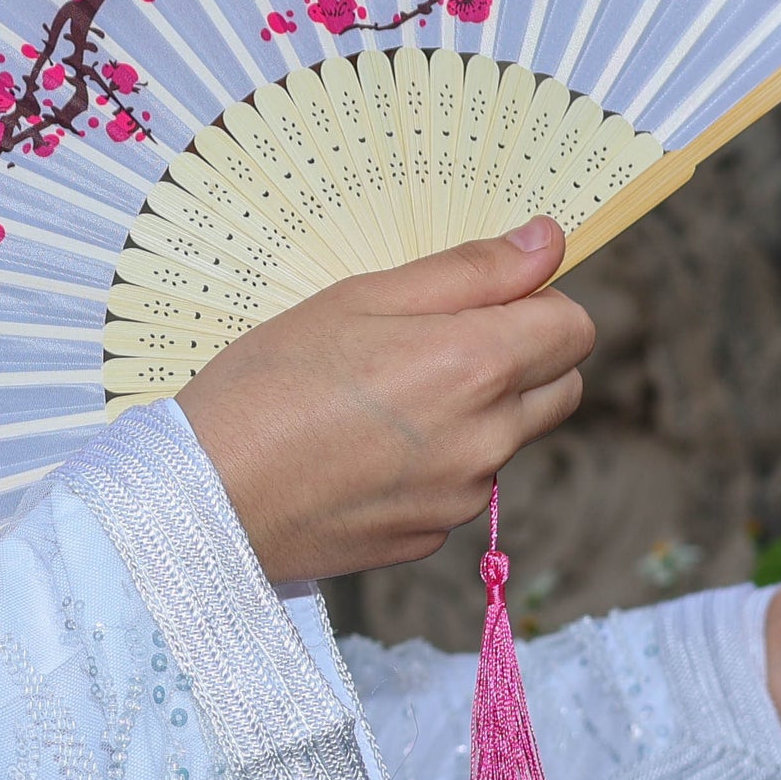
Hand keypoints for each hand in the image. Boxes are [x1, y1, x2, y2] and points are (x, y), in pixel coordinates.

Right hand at [181, 219, 596, 583]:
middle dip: (522, 359)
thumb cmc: (269, 383)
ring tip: (380, 401)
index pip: (575, 329)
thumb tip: (548, 242)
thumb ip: (469, 271)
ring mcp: (461, 498)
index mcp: (477, 364)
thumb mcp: (361, 297)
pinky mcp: (429, 537)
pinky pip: (458, 489)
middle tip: (435, 344)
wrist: (204, 499)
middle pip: (561, 389)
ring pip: (506, 440)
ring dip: (474, 414)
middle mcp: (487, 438)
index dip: (537, 305)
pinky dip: (431, 466)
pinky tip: (361, 452)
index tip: (483, 300)